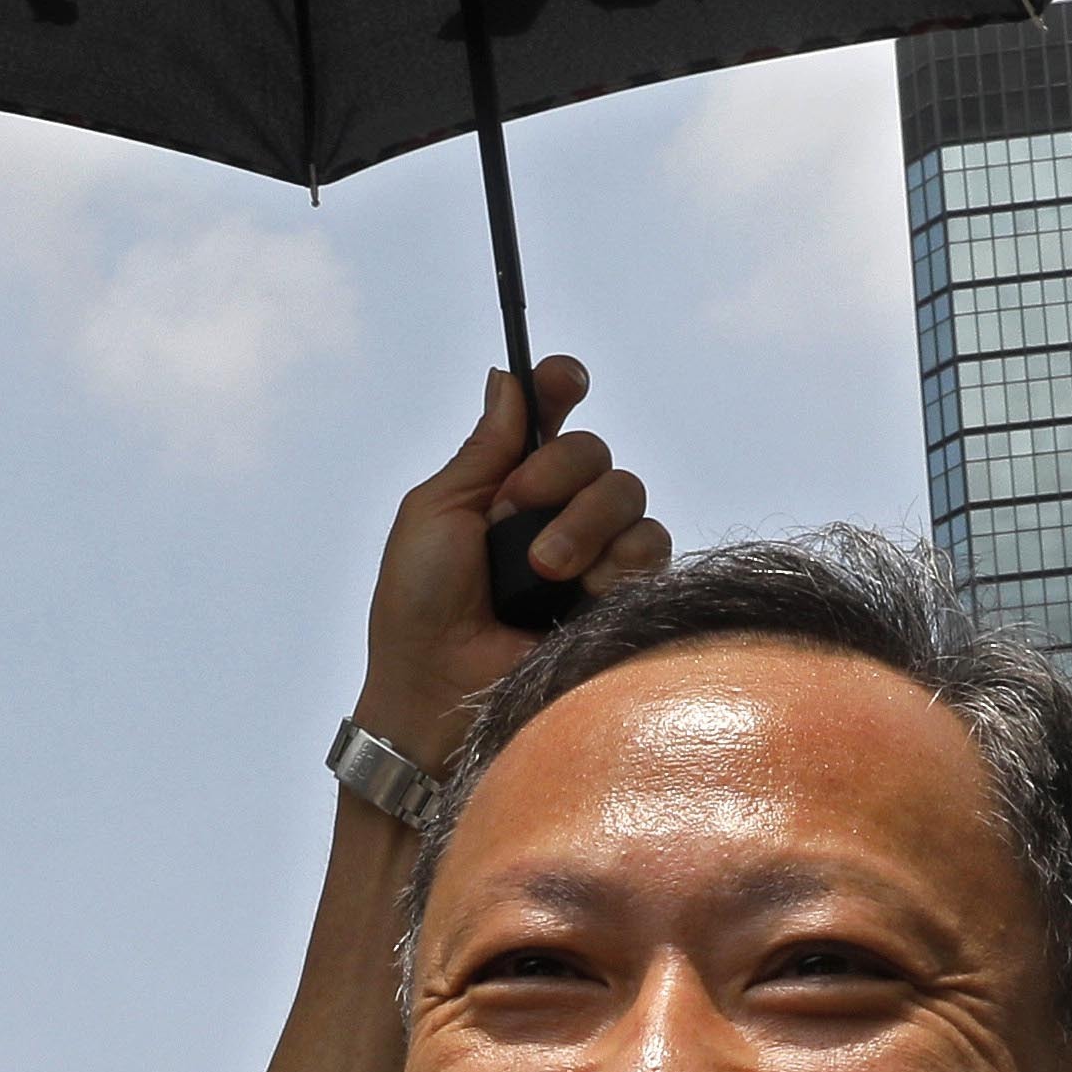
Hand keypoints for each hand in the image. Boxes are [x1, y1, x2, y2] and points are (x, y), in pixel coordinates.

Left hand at [359, 358, 660, 761]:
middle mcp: (555, 514)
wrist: (439, 692)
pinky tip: (584, 590)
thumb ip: (482, 449)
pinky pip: (653, 547)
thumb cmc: (418, 608)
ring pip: (630, 496)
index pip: (548, 417)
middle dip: (561, 471)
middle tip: (518, 509)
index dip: (560, 388)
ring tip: (545, 569)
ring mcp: (593, 556)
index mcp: (505, 486)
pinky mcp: (623, 598)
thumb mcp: (436, 512)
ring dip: (586, 522)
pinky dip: (621, 560)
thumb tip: (506, 379)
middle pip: (595, 452)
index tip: (565, 380)